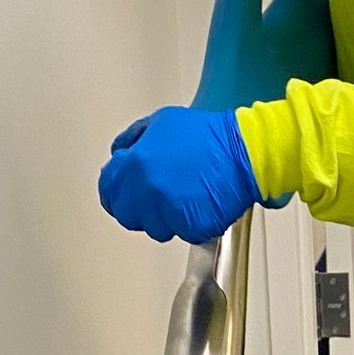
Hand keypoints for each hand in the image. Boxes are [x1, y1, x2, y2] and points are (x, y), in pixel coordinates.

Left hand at [98, 106, 259, 243]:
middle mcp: (147, 192)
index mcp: (135, 166)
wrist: (245, 152)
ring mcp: (169, 213)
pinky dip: (190, 223)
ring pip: (155, 228)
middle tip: (157, 196)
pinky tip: (199, 203)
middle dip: (139, 207)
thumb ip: (134, 139)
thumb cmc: (209, 136)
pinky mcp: (191, 228)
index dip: (115, 191)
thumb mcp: (162, 122)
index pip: (108, 190)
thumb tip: (120, 153)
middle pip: (128, 215)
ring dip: (165, 217)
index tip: (121, 193)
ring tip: (184, 196)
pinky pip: (182, 233)